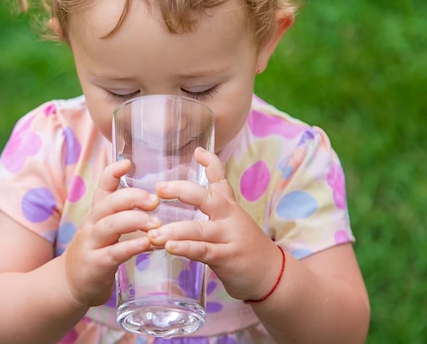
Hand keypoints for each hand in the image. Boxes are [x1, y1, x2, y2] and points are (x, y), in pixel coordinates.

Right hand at [62, 159, 160, 306]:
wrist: (69, 285)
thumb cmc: (94, 253)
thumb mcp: (104, 229)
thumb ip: (122, 214)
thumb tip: (150, 197)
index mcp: (96, 214)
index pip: (102, 187)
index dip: (112, 173)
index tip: (127, 162)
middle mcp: (91, 225)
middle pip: (109, 203)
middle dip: (132, 198)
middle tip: (155, 200)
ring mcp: (91, 244)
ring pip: (111, 225)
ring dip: (135, 221)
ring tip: (156, 223)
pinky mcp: (96, 265)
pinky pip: (114, 253)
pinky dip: (132, 246)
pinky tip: (147, 244)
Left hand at [148, 147, 281, 300]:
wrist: (273, 274)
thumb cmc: (244, 246)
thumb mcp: (232, 220)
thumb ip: (214, 205)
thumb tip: (189, 189)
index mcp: (228, 206)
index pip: (221, 179)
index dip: (211, 163)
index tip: (198, 151)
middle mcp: (229, 217)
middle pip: (206, 198)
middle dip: (181, 191)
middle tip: (159, 189)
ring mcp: (229, 237)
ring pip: (199, 229)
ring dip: (173, 230)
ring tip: (153, 234)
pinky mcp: (227, 257)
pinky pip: (202, 250)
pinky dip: (185, 248)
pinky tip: (169, 247)